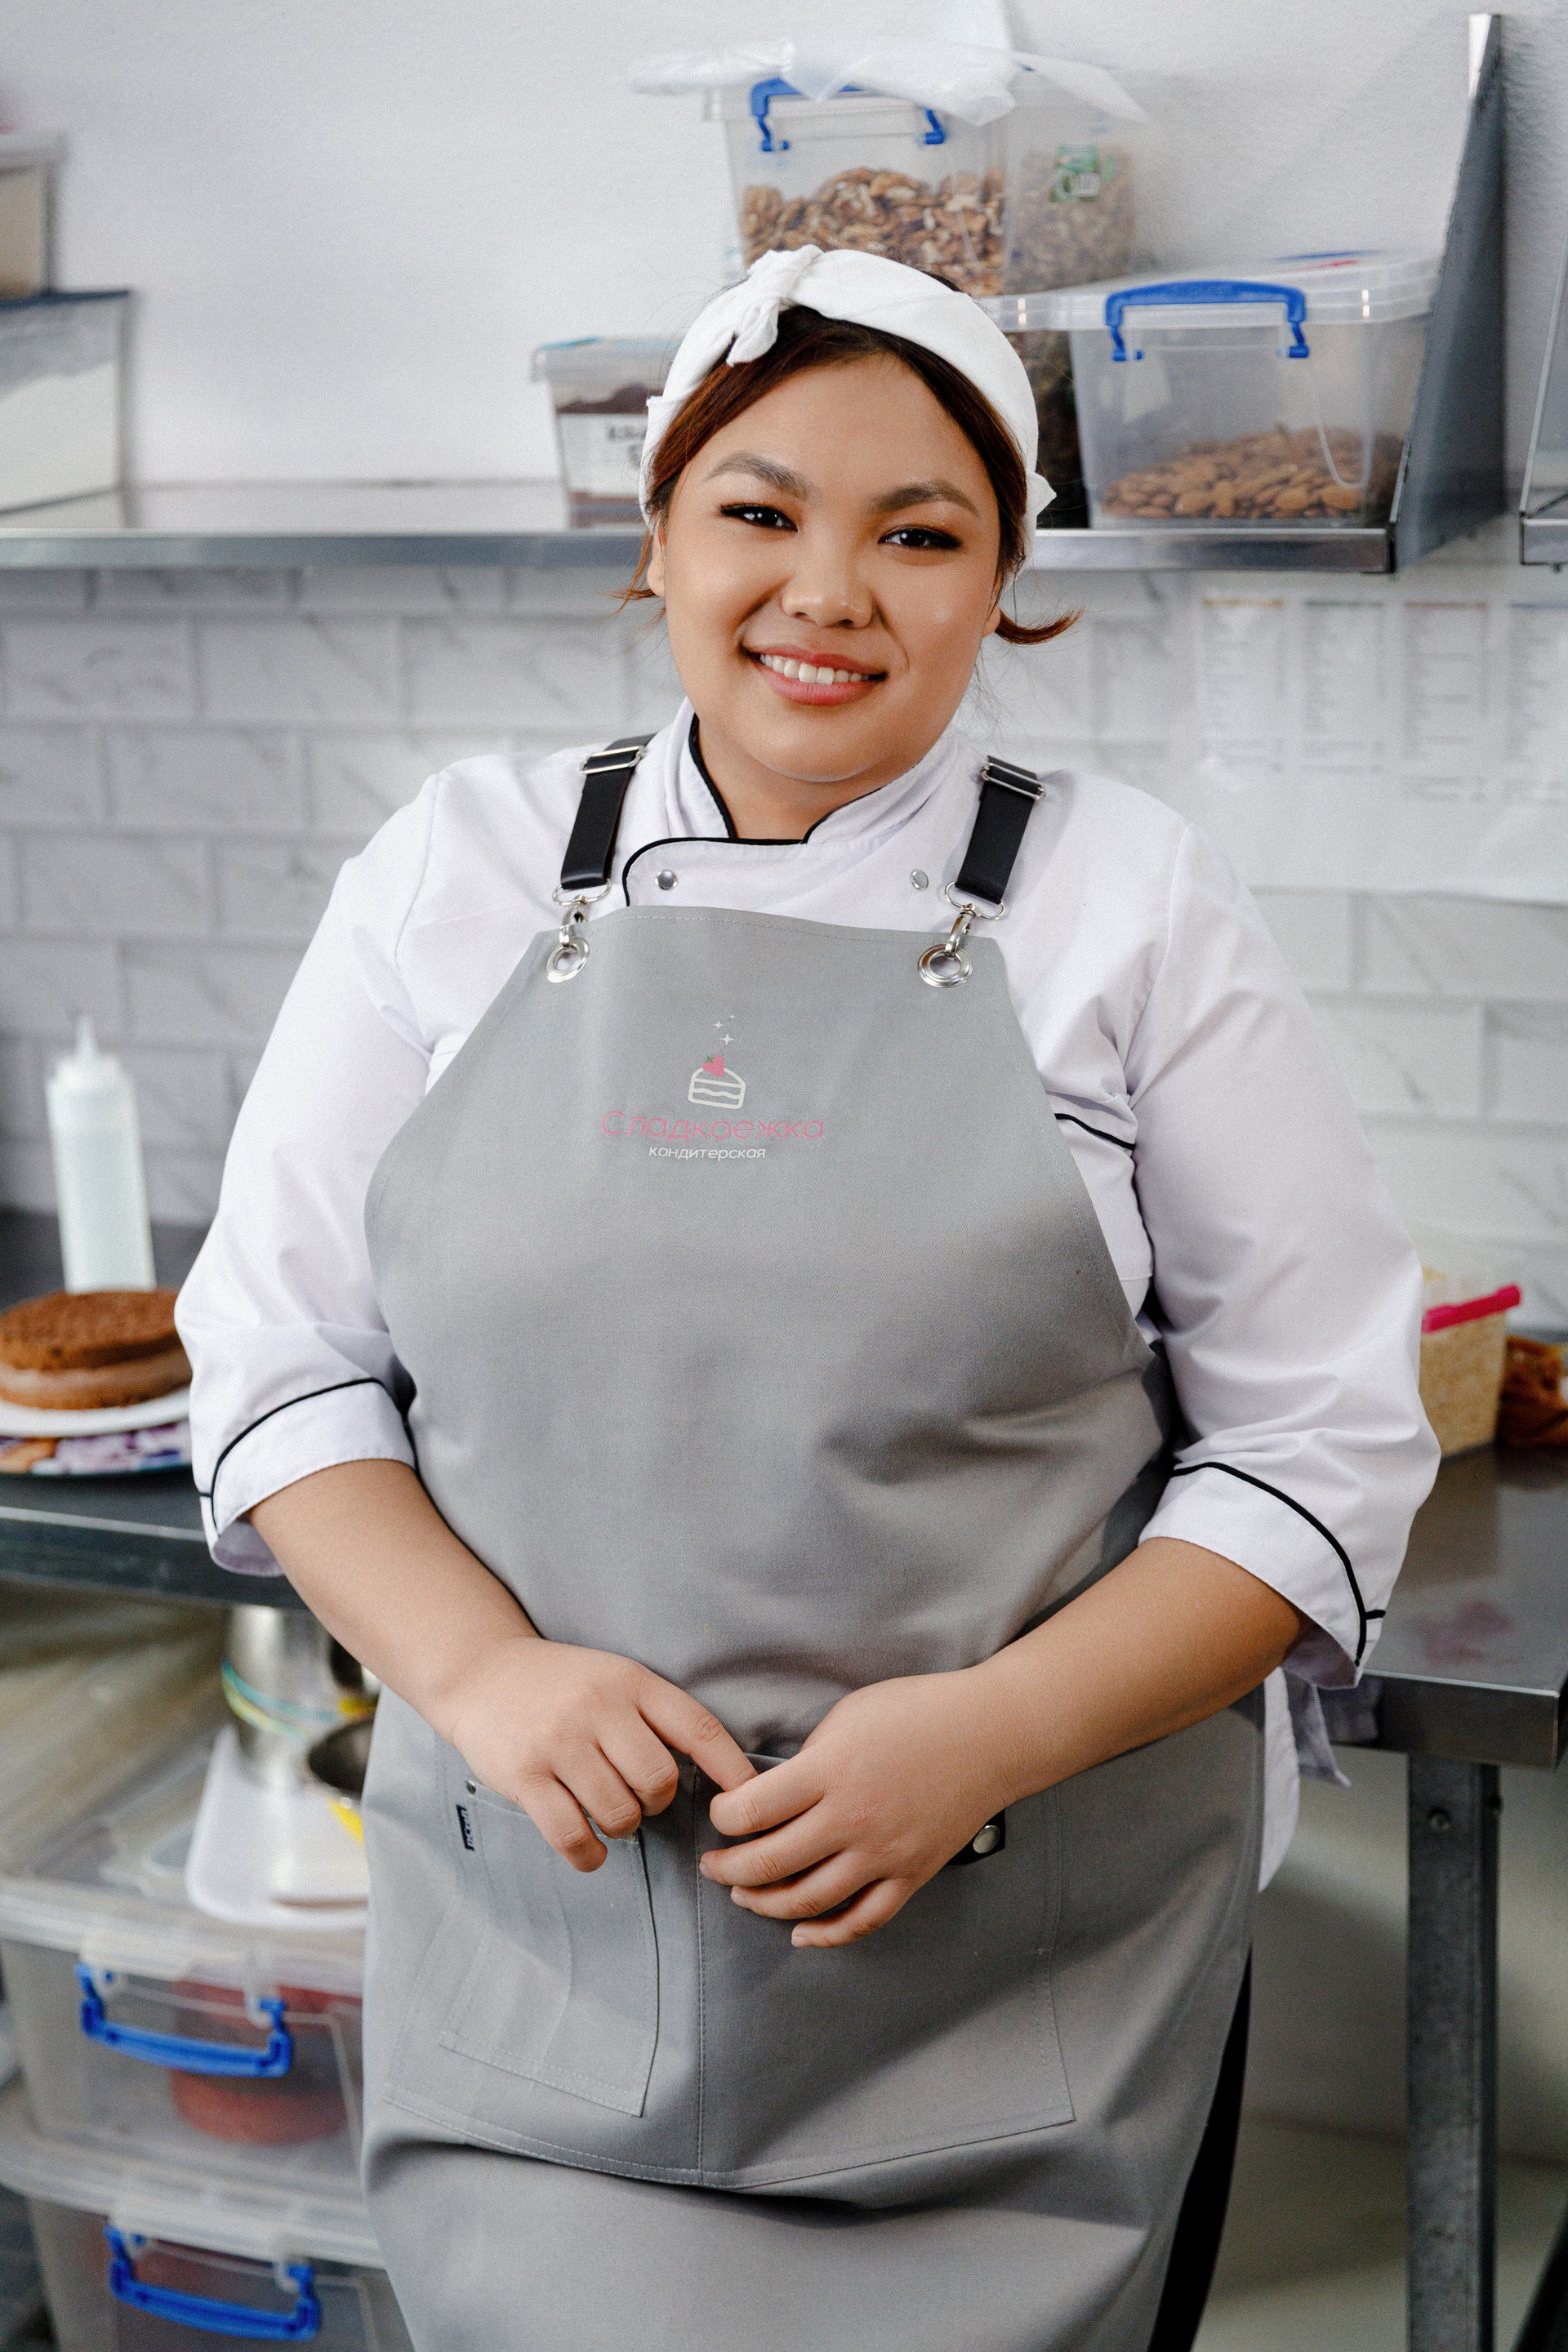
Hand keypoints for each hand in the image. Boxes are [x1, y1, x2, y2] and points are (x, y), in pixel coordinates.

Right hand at [442, 1635, 754, 1874]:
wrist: (480, 1673)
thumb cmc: (561, 1686)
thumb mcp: (614, 1678)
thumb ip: (657, 1715)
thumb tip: (720, 1774)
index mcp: (631, 1681)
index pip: (699, 1728)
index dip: (733, 1769)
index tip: (749, 1801)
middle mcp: (598, 1707)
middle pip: (659, 1781)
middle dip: (657, 1803)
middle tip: (638, 1798)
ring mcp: (558, 1741)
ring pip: (619, 1812)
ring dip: (621, 1826)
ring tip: (606, 1811)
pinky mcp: (524, 1775)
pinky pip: (572, 1836)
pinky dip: (589, 1855)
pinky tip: (591, 1849)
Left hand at [701, 1670, 1004, 1948]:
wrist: (991, 1734)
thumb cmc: (919, 1712)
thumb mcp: (848, 1715)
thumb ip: (809, 1758)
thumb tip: (775, 1792)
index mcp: (831, 1770)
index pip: (753, 1810)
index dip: (723, 1817)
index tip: (719, 1813)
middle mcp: (853, 1819)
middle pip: (769, 1863)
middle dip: (728, 1868)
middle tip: (712, 1864)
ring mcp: (884, 1854)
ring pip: (808, 1901)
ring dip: (765, 1904)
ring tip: (744, 1895)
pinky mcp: (911, 1875)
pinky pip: (863, 1920)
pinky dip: (828, 1935)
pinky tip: (802, 1935)